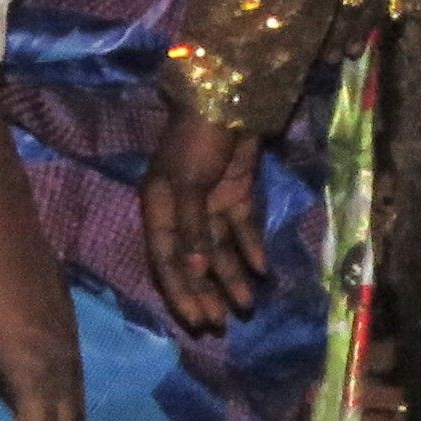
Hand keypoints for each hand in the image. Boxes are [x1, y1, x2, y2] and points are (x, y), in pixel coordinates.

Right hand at [141, 108, 268, 334]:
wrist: (229, 95)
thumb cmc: (198, 137)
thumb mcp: (188, 182)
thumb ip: (192, 227)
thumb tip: (195, 270)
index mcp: (158, 207)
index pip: (166, 259)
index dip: (179, 291)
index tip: (194, 320)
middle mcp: (181, 211)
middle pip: (192, 261)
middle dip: (205, 292)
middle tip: (219, 325)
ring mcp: (210, 202)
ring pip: (219, 250)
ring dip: (231, 277)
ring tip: (246, 306)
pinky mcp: (236, 192)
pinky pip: (242, 229)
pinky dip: (251, 248)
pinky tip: (262, 271)